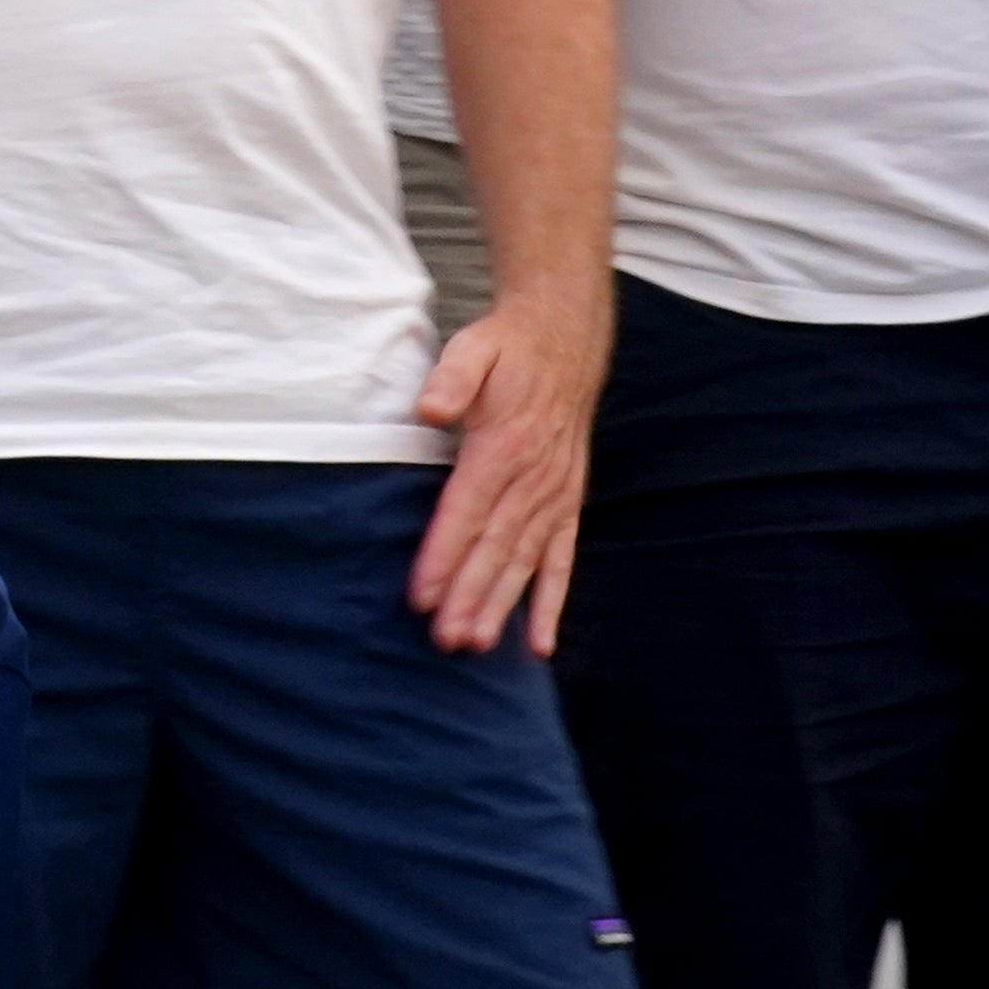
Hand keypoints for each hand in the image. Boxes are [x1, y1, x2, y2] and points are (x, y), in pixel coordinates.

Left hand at [407, 284, 603, 655]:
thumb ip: (451, 379)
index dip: (443, 554)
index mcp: (503, 447)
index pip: (466, 511)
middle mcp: (532, 480)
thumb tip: (429, 410)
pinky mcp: (566, 504)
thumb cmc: (507, 352)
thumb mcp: (473, 349)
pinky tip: (538, 643)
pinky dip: (550, 602)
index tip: (422, 594)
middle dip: (468, 596)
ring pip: (524, 562)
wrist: (564, 344)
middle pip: (495, 548)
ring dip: (500, 606)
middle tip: (443, 639)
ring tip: (476, 644)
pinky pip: (561, 560)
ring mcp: (553, 497)